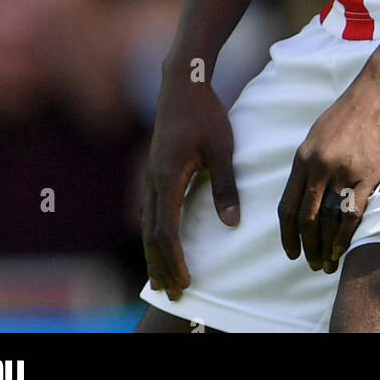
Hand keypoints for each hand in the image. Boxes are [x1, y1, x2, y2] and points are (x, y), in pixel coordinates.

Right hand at [142, 73, 238, 300]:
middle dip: (161, 265)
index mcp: (167, 179)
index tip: (186, 282)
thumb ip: (225, 187)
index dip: (175, 260)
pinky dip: (155, 233)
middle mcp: (153, 181)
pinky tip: (162, 242)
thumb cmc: (204, 114)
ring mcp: (151, 176)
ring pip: (148, 224)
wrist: (182, 84)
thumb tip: (232, 225)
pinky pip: (151, 211)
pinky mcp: (155, 170)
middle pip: (151, 234)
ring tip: (162, 278)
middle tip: (172, 294)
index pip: (167, 231)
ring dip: (155, 253)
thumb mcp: (221, 148)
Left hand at [277, 74, 379, 273]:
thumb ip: (312, 160)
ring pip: (327, 220)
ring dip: (325, 248)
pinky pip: (351, 214)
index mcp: (303, 156)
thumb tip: (307, 189)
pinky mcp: (368, 173)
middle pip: (305, 218)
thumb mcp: (321, 132)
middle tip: (310, 264)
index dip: (287, 234)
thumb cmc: (353, 108)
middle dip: (305, 246)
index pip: (287, 205)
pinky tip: (343, 251)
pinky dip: (344, 238)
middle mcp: (318, 165)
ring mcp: (343, 170)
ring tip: (326, 265)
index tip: (291, 251)